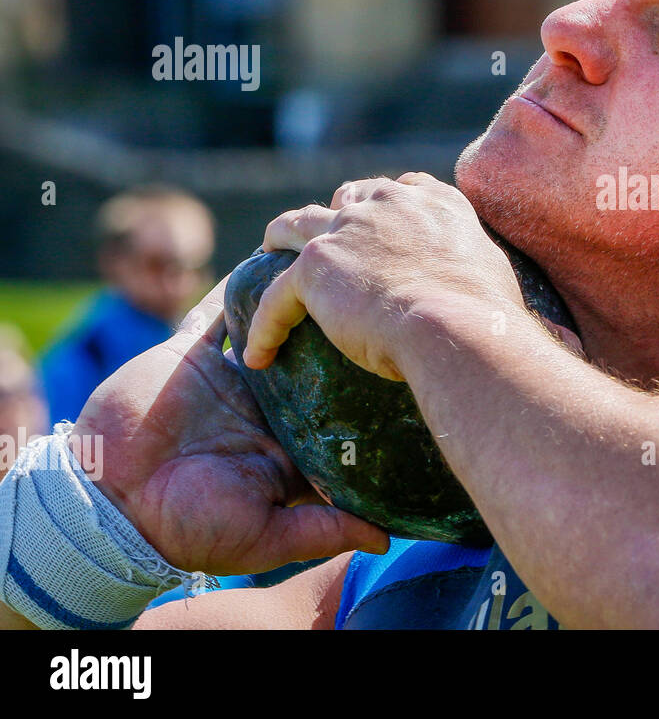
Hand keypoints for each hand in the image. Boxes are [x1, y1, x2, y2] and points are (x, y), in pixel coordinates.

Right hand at [72, 278, 389, 575]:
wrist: (110, 505)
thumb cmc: (190, 529)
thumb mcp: (268, 537)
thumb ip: (326, 530)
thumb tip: (388, 540)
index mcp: (289, 443)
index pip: (341, 412)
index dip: (369, 388)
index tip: (405, 361)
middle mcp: (266, 406)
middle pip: (314, 361)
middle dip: (341, 334)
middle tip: (381, 298)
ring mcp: (230, 378)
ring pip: (272, 327)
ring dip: (294, 301)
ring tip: (334, 268)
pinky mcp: (192, 357)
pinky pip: (217, 314)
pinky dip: (238, 288)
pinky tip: (270, 260)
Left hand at [242, 172, 524, 379]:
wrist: (456, 325)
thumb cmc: (486, 312)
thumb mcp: (494, 272)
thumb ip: (478, 268)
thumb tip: (494, 299)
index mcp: (433, 202)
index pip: (402, 187)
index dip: (386, 203)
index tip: (382, 220)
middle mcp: (387, 204)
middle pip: (347, 197)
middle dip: (335, 214)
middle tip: (328, 242)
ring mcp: (346, 231)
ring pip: (295, 225)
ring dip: (279, 239)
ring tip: (266, 253)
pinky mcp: (314, 268)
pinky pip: (275, 297)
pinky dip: (264, 326)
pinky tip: (256, 354)